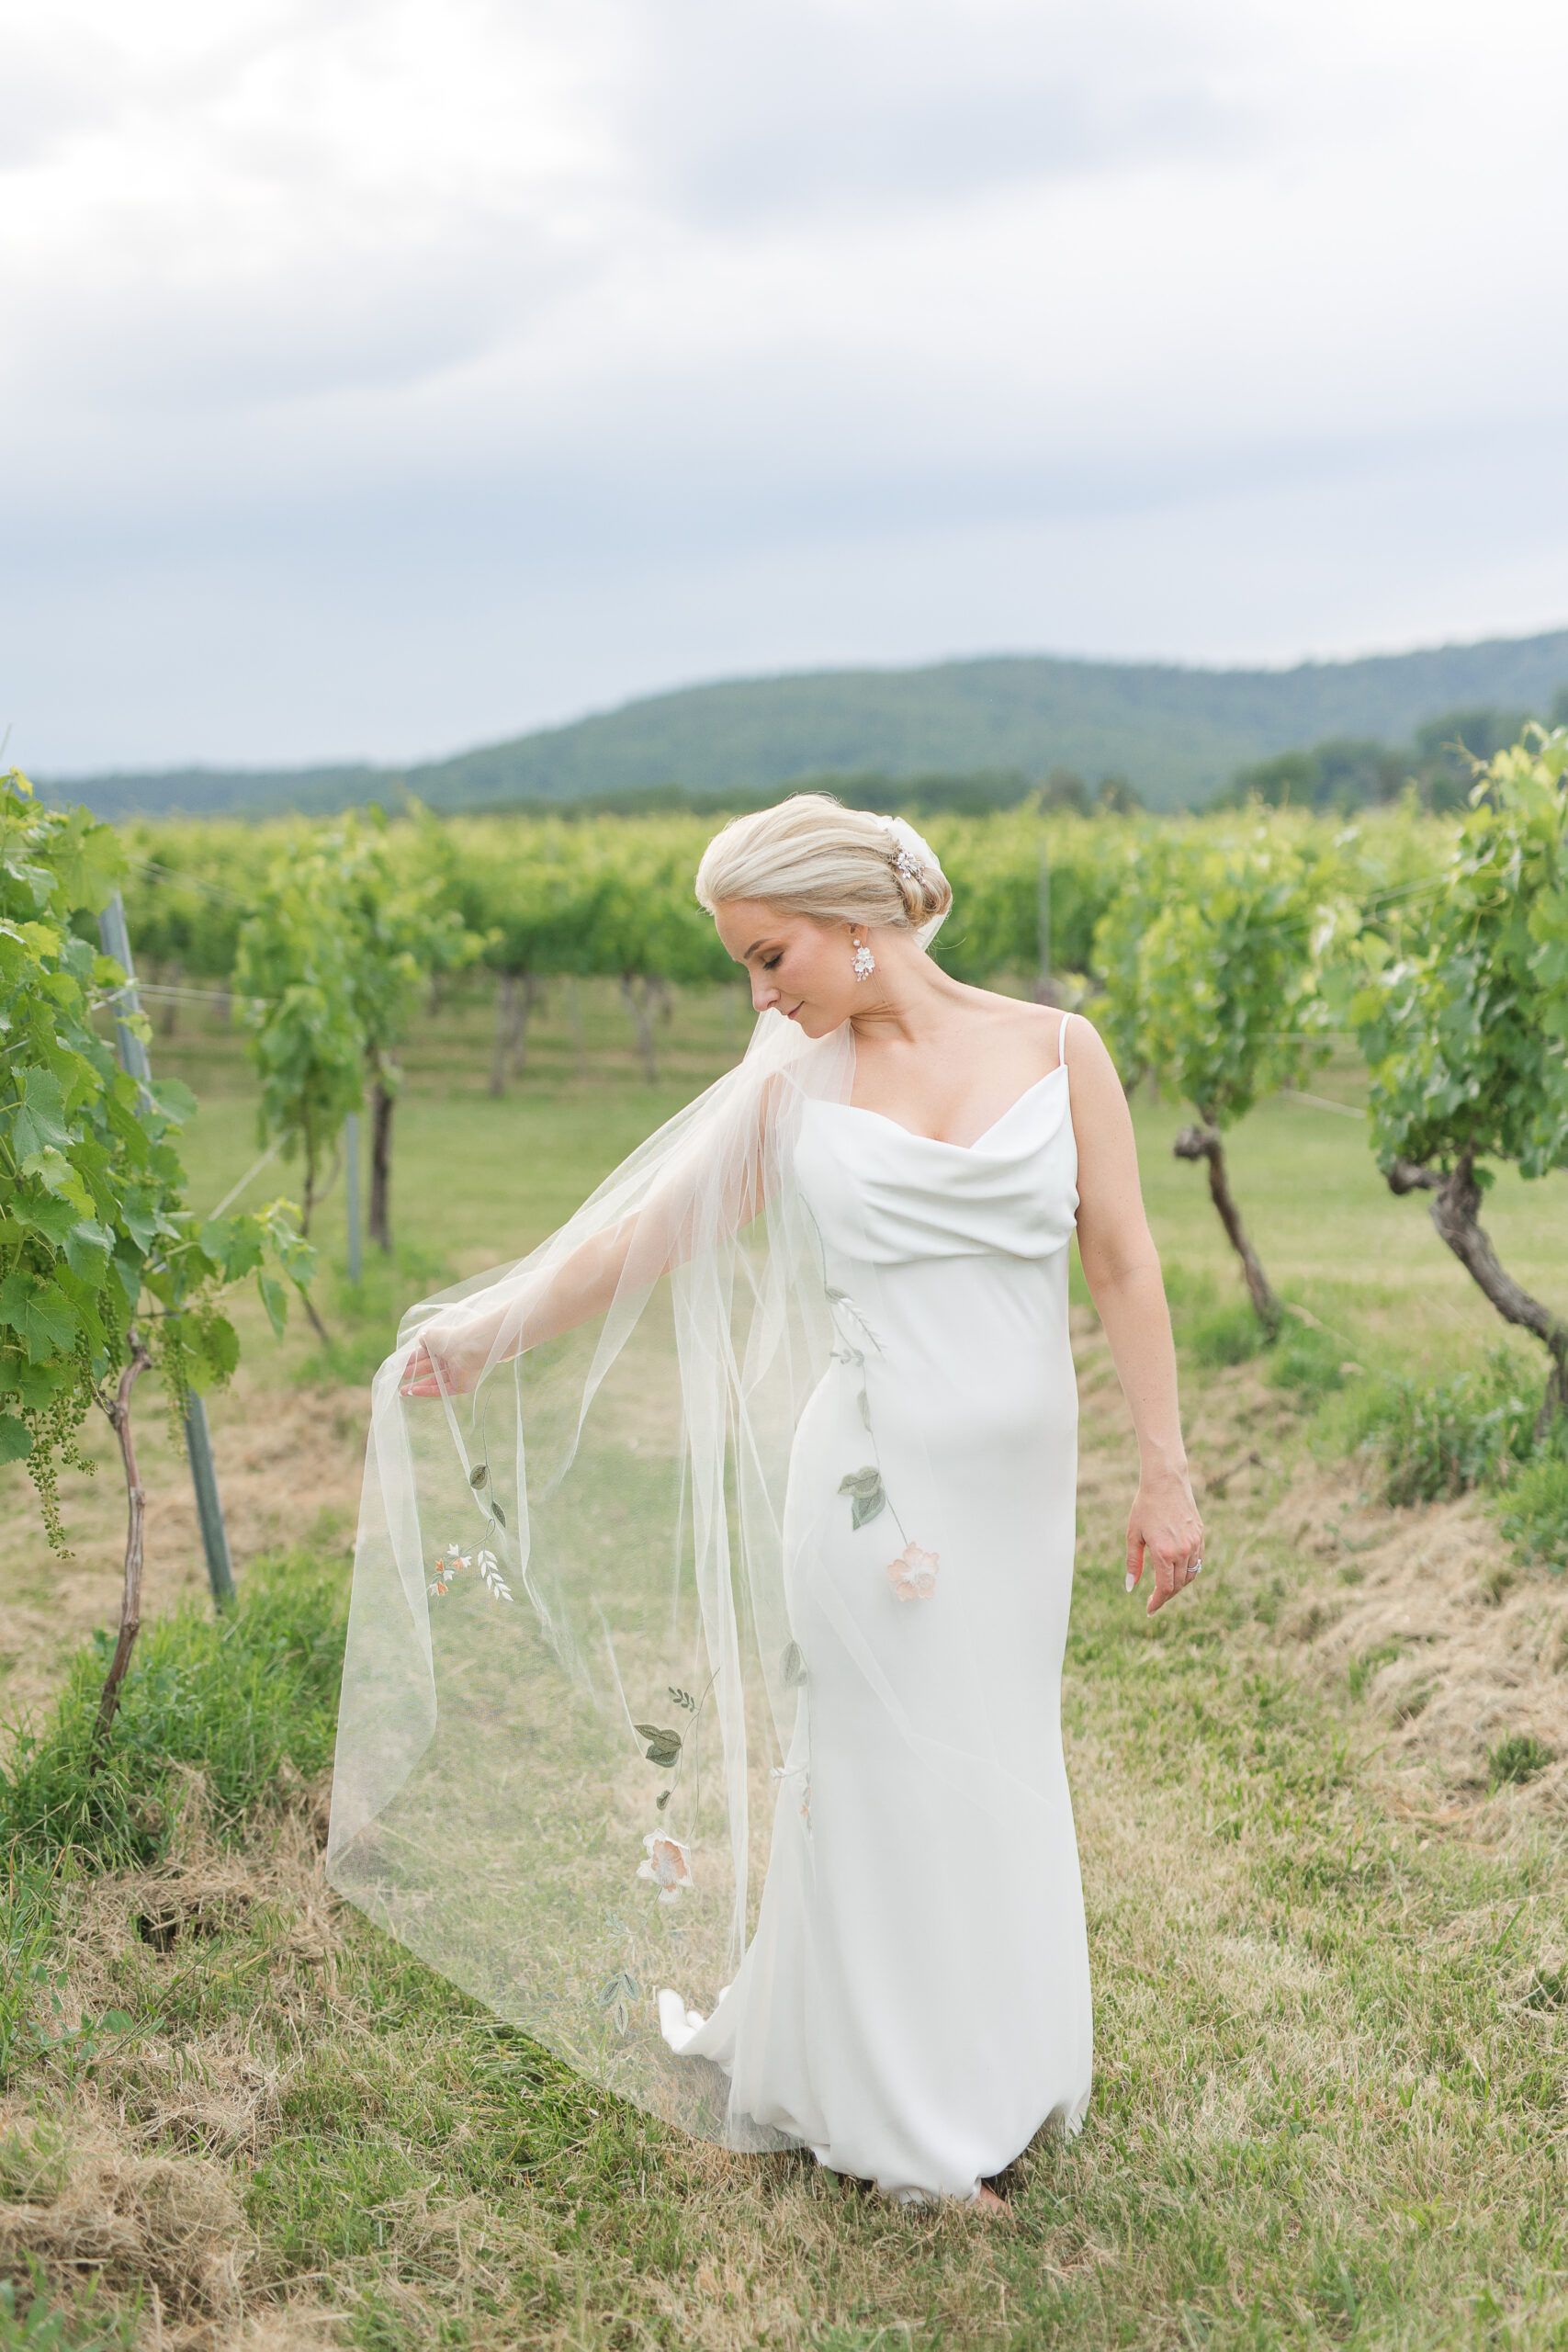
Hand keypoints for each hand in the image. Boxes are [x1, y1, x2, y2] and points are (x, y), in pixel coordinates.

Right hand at [398, 1313, 495, 1398]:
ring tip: (403, 1391)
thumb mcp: (430, 1336)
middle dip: (414, 1375)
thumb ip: (423, 1340)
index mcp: (445, 1346)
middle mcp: (451, 1359)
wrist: (468, 1348)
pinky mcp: (460, 1385)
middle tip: (400, 1381)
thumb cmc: (448, 1339)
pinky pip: (441, 1390)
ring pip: (434, 1382)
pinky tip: (413, 1391)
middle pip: (430, 1369)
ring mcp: (456, 1373)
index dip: (413, 1361)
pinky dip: (427, 1391)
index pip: (426, 1355)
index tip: (401, 1368)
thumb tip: (420, 1343)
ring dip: (418, 1386)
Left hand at [1125, 1463, 1204, 1615]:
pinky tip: (1177, 1570)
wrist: (1165, 1482)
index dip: (1157, 1602)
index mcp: (1164, 1552)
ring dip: (1179, 1584)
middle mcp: (1182, 1550)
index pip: (1165, 1588)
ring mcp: (1194, 1543)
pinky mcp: (1200, 1535)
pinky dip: (1189, 1570)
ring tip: (1165, 1586)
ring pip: (1191, 1575)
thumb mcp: (1133, 1535)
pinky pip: (1198, 1561)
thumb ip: (1133, 1563)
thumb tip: (1131, 1587)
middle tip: (1154, 1598)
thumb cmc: (1144, 1507)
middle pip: (1178, 1585)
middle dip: (1166, 1595)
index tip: (1149, 1609)